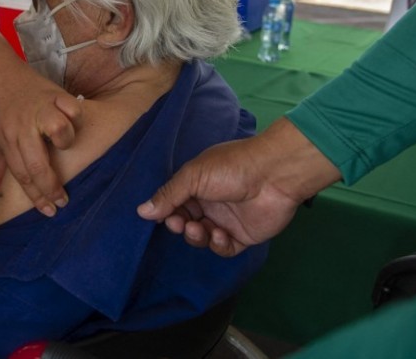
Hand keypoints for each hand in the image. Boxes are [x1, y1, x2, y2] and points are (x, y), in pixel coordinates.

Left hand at [0, 73, 82, 217]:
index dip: (37, 196)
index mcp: (7, 140)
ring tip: (65, 148)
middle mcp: (22, 127)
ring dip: (64, 143)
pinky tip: (73, 123)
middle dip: (52, 186)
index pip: (22, 175)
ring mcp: (39, 109)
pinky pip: (71, 107)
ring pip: (57, 129)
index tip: (49, 211)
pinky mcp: (54, 94)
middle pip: (38, 163)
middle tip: (63, 201)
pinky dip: (75, 117)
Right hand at [136, 118, 338, 256]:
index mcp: (198, 185)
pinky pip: (224, 248)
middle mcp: (211, 203)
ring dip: (197, 236)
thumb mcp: (193, 177)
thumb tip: (141, 211)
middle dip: (181, 225)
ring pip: (203, 237)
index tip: (164, 217)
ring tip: (200, 229)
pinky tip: (220, 235)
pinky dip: (218, 245)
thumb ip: (168, 195)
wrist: (274, 175)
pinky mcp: (243, 236)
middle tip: (181, 224)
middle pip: (187, 222)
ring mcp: (227, 220)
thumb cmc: (231, 168)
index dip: (168, 212)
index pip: (176, 203)